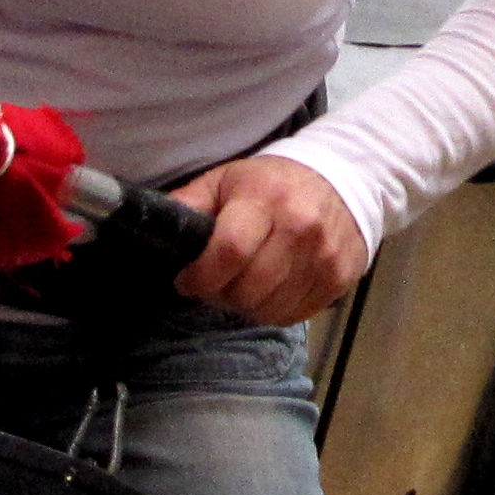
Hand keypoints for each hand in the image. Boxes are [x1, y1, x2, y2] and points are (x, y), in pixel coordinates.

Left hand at [170, 154, 366, 327]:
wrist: (343, 179)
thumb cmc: (271, 183)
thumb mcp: (225, 181)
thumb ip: (189, 204)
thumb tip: (150, 226)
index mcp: (265, 198)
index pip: (230, 251)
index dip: (201, 276)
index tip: (188, 280)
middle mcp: (300, 227)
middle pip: (248, 289)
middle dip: (221, 295)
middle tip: (216, 284)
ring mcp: (324, 256)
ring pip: (270, 310)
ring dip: (246, 307)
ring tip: (242, 287)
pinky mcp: (339, 278)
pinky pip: (294, 316)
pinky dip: (274, 311)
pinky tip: (270, 290)